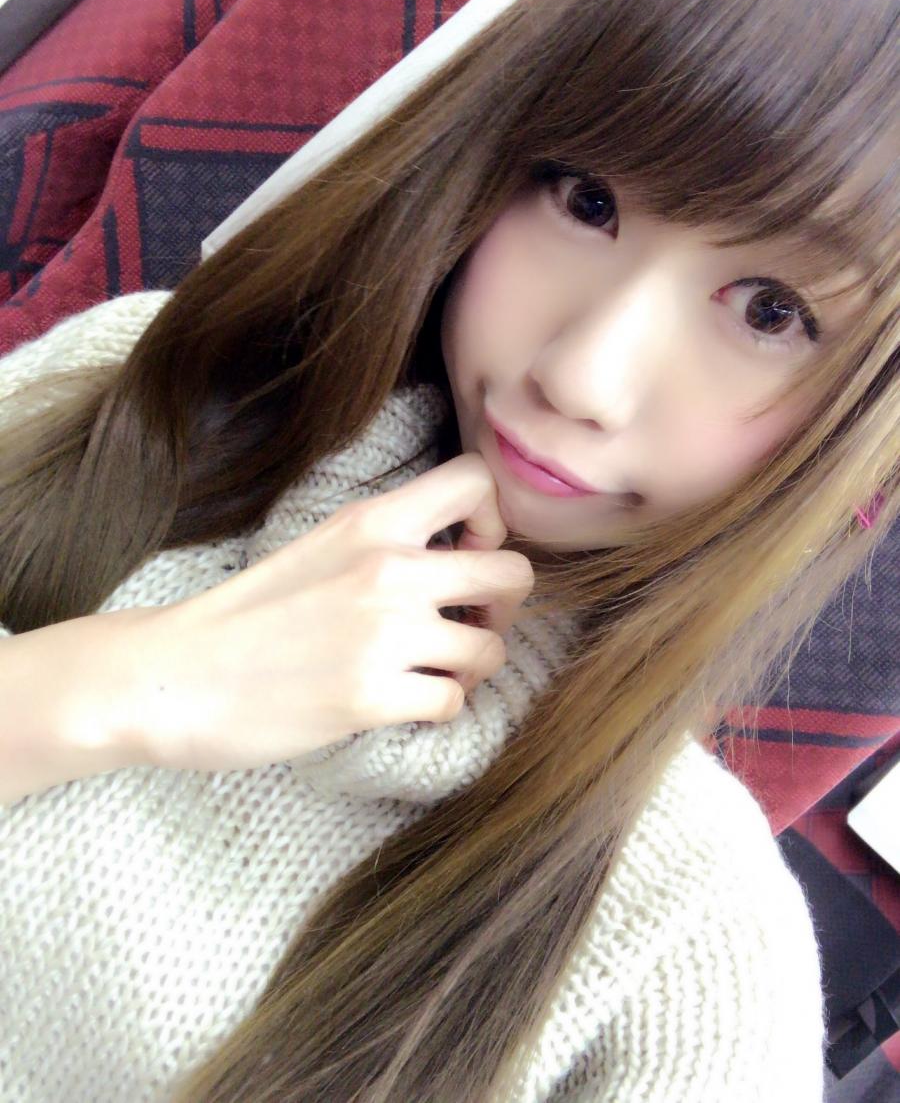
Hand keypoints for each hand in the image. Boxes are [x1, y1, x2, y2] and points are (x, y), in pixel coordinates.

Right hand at [117, 453, 534, 772]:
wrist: (178, 676)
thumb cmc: (250, 614)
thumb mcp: (321, 547)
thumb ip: (388, 540)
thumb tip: (461, 555)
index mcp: (373, 521)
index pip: (477, 481)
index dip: (491, 522)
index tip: (463, 557)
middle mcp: (388, 569)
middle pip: (513, 573)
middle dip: (502, 607)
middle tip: (468, 626)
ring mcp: (383, 634)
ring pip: (491, 651)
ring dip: (470, 667)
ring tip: (431, 672)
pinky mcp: (371, 697)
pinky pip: (453, 703)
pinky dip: (438, 709)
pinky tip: (404, 704)